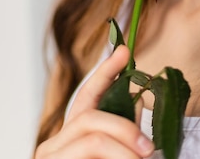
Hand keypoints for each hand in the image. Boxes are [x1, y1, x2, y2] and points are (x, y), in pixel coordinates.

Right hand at [35, 45, 154, 158]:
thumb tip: (137, 100)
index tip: (124, 51)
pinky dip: (116, 158)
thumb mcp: (114, 153)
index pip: (87, 95)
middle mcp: (54, 143)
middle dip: (124, 128)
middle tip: (149, 147)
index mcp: (71, 136)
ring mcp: (50, 156)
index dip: (106, 72)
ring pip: (94, 139)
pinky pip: (90, 152)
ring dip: (124, 150)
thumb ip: (121, 128)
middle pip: (90, 117)